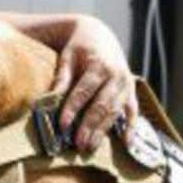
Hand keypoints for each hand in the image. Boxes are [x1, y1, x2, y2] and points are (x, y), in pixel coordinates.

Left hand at [49, 15, 136, 153]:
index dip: (73, 109)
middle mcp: (117, 76)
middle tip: (78, 144)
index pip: (84, 91)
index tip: (63, 125)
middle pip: (102, 105)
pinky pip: (133, 112)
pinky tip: (126, 145)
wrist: (98, 35)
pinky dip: (131, 128)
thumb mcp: (67, 58)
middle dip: (90, 126)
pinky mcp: (131, 92)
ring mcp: (127, 85)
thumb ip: (62, 78)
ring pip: (115, 112)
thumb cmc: (78, 48)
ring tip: (90, 147)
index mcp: (100, 66)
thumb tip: (48, 100)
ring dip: (103, 130)